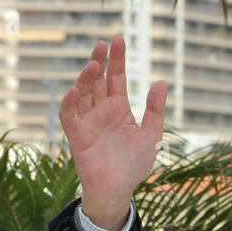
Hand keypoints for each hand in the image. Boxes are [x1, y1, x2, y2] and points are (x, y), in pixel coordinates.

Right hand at [58, 35, 167, 228]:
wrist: (118, 191)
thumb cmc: (133, 165)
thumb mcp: (151, 136)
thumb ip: (155, 111)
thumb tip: (162, 82)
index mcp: (118, 108)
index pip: (116, 77)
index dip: (117, 59)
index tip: (118, 39)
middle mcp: (101, 110)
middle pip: (98, 80)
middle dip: (100, 61)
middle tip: (103, 43)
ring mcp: (88, 121)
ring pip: (83, 92)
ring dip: (86, 77)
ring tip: (95, 64)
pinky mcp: (77, 135)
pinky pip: (69, 115)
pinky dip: (70, 102)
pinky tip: (76, 90)